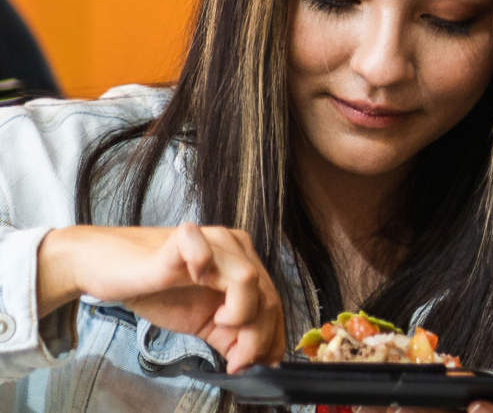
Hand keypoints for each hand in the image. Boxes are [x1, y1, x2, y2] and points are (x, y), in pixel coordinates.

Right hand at [39, 223, 284, 372]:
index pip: (273, 303)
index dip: (271, 338)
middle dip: (257, 337)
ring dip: (242, 313)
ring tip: (219, 323)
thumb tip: (257, 363)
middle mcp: (234, 248)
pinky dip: (207, 268)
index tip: (259, 365)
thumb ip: (231, 338)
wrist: (104, 268)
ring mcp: (211, 239)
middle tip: (237, 361)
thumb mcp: (202, 321)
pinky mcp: (182, 239)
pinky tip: (198, 282)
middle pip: (267, 296)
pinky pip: (206, 250)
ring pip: (250, 279)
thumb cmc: (154, 289)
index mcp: (244, 264)